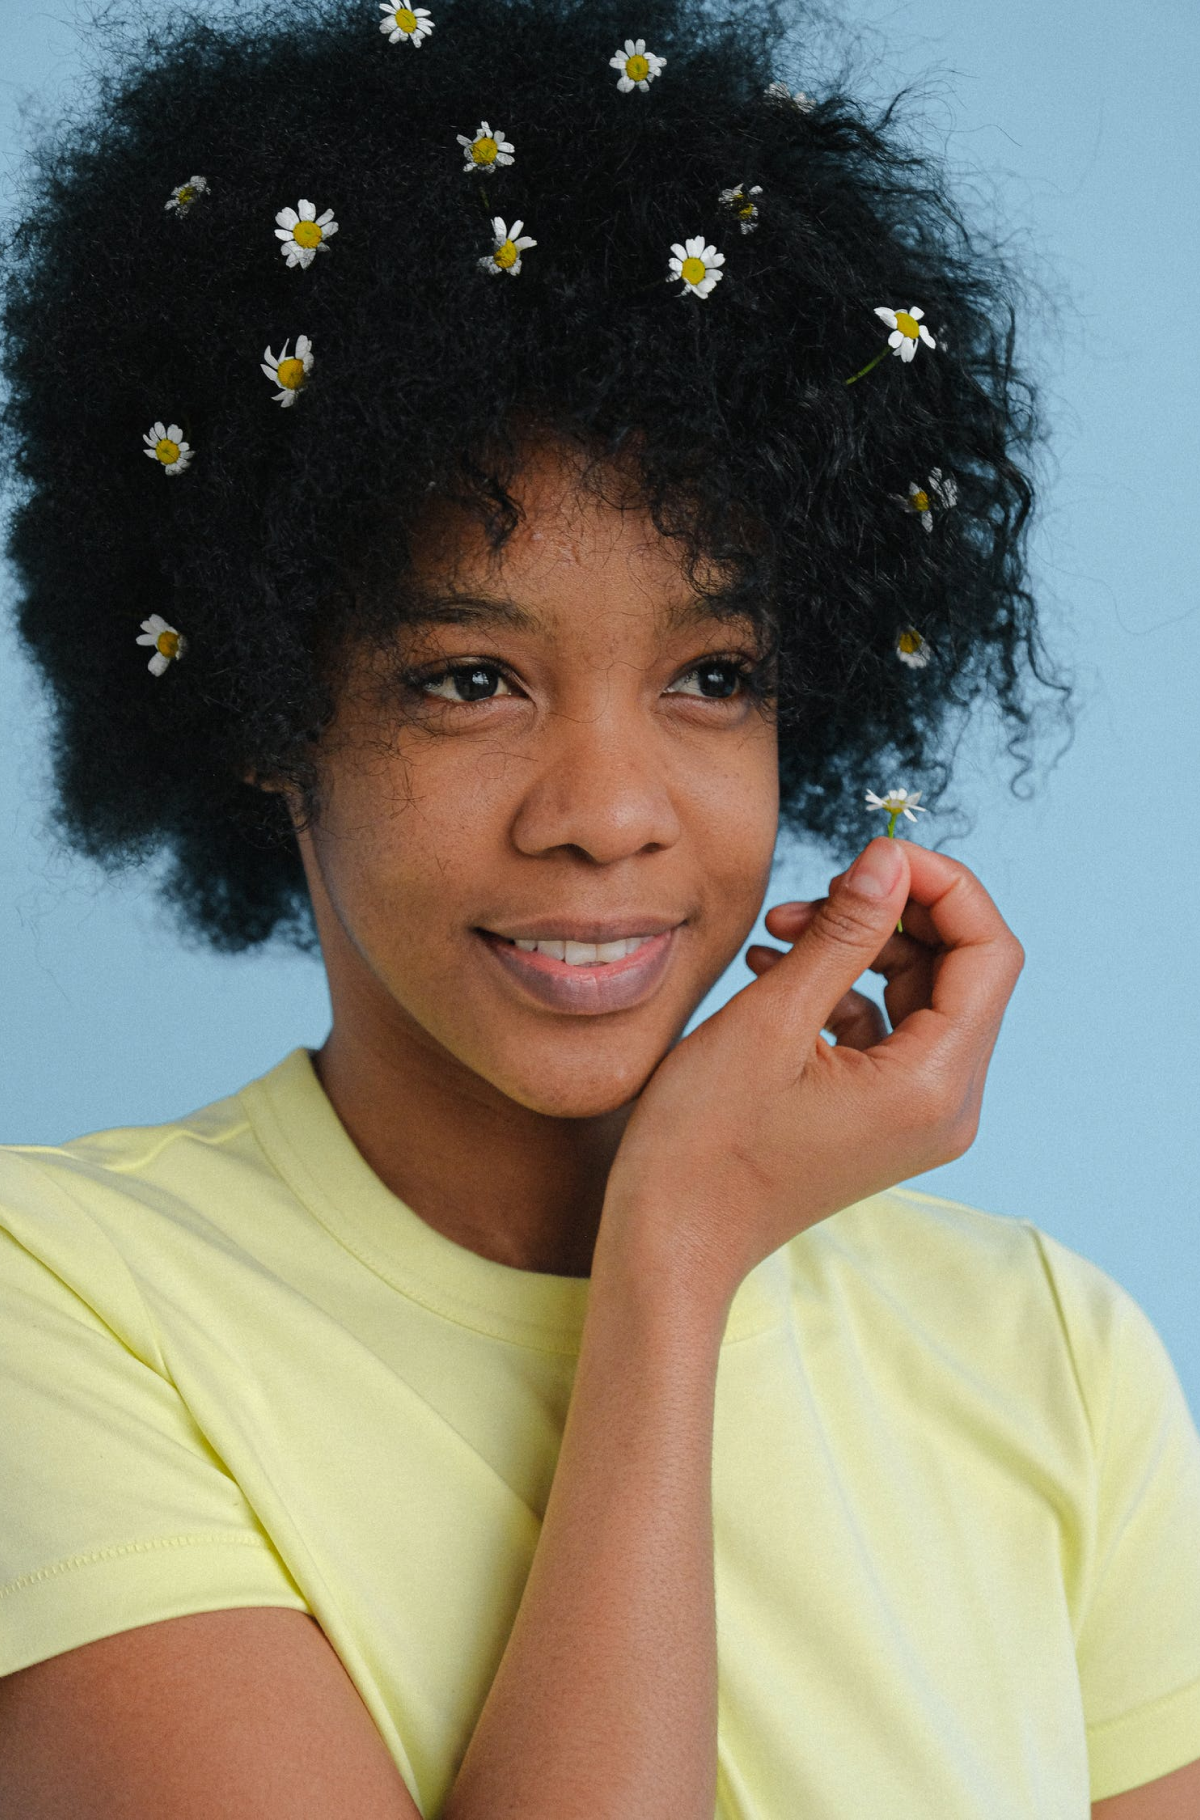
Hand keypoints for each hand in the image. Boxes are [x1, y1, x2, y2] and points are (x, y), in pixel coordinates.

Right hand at [598, 836, 1024, 1308]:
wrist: (670, 1243)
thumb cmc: (704, 1143)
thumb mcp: (770, 1018)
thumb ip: (843, 933)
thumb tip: (890, 859)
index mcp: (934, 1086)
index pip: (989, 953)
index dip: (942, 886)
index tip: (875, 852)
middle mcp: (947, 1106)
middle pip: (961, 970)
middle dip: (893, 914)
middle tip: (816, 892)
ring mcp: (917, 1117)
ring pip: (921, 994)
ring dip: (860, 946)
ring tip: (778, 932)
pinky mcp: (884, 1118)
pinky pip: (887, 1028)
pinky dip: (840, 988)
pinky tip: (775, 969)